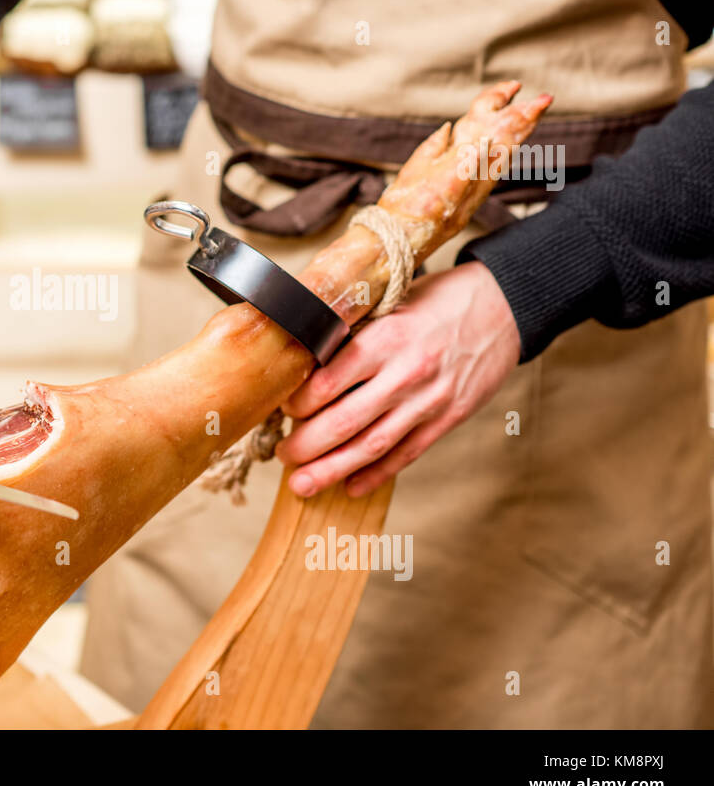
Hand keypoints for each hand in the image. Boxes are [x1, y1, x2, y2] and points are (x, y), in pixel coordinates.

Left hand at [276, 262, 518, 497]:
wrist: (504, 305)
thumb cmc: (439, 300)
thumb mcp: (390, 303)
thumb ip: (355, 334)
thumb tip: (307, 363)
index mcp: (385, 339)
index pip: (327, 382)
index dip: (297, 403)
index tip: (281, 409)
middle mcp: (405, 373)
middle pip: (344, 422)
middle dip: (306, 446)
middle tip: (283, 454)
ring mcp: (429, 401)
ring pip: (372, 446)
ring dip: (332, 469)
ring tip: (302, 484)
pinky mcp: (449, 418)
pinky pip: (407, 453)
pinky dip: (376, 474)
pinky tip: (350, 486)